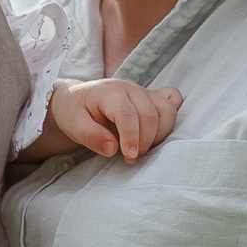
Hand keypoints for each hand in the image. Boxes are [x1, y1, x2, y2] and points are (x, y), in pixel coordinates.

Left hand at [50, 78, 182, 159]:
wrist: (77, 100)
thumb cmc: (75, 113)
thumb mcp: (73, 126)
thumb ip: (91, 136)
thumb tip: (112, 148)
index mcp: (109, 92)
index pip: (127, 114)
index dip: (131, 137)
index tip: (130, 157)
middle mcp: (130, 88)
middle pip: (149, 115)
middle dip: (144, 142)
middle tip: (130, 158)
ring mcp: (144, 91)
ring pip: (166, 111)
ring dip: (159, 135)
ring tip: (142, 148)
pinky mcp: (152, 96)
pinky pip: (173, 101)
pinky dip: (170, 119)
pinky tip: (157, 133)